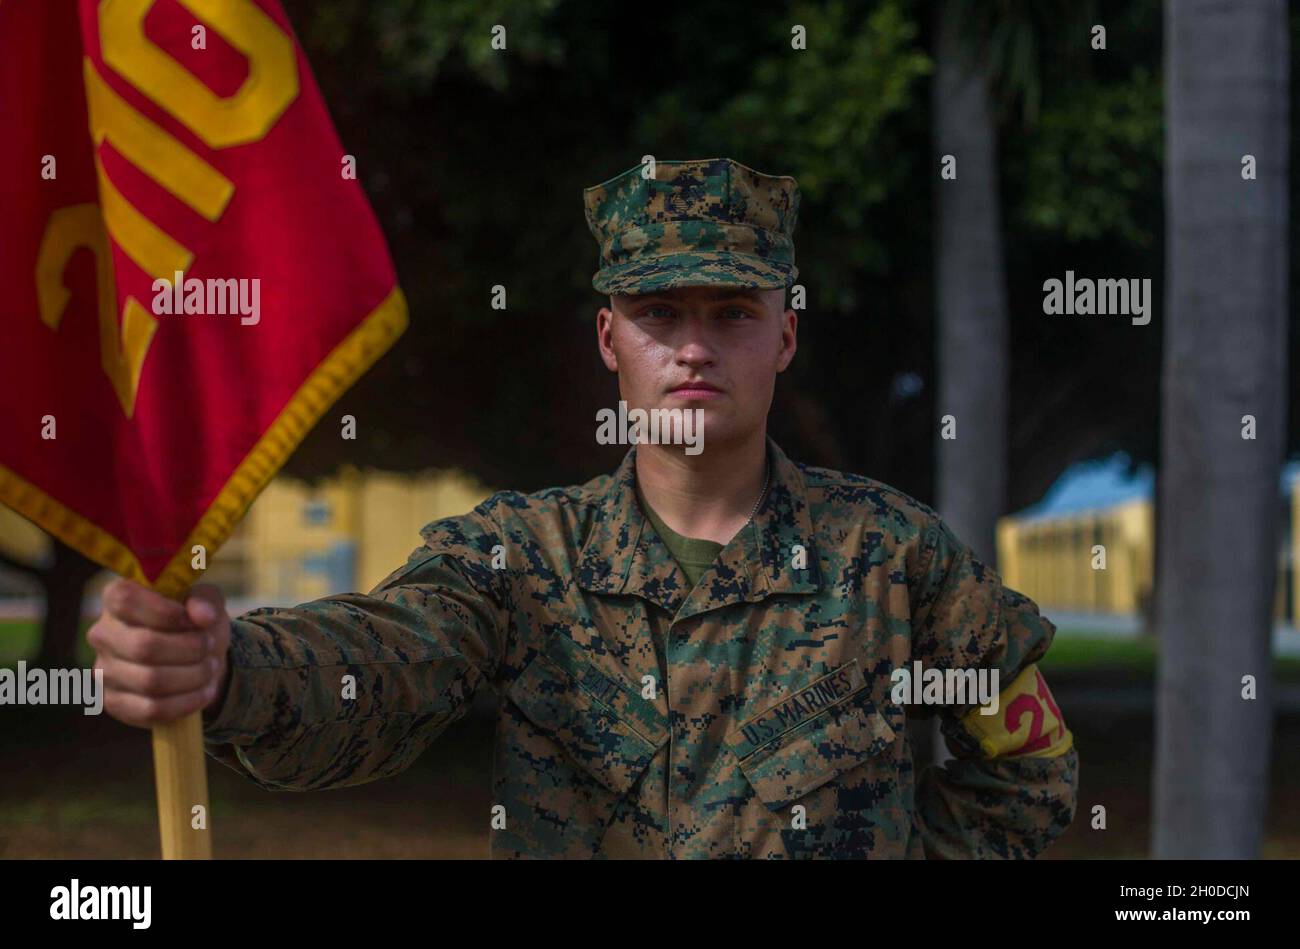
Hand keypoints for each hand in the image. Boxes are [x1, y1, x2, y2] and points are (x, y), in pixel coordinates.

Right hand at [88, 578, 231, 727]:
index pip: (125, 600)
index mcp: (116, 599)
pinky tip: (204, 691)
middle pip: (144, 646)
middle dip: (190, 649)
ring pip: (150, 681)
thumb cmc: (193, 622)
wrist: (193, 659)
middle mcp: (102, 634)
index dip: (165, 611)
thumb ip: (205, 600)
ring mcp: (104, 671)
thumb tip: (203, 616)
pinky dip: (187, 702)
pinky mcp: (114, 702)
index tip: (194, 620)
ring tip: (210, 668)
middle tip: (209, 647)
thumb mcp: (206, 601)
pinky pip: (152, 709)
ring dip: (193, 676)